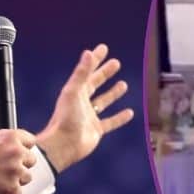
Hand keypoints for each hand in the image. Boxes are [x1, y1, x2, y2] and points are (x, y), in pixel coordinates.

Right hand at [0, 129, 38, 193]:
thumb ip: (6, 142)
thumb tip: (19, 146)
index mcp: (11, 137)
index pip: (31, 141)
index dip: (24, 148)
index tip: (20, 153)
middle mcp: (16, 152)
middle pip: (31, 160)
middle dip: (21, 165)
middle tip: (6, 168)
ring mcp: (16, 171)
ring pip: (27, 177)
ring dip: (16, 179)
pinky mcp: (12, 188)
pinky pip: (18, 192)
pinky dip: (9, 193)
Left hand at [37, 44, 134, 171]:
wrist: (63, 146)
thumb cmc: (66, 119)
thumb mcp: (74, 92)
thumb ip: (81, 73)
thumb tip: (88, 52)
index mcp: (75, 92)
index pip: (87, 71)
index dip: (95, 60)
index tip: (103, 48)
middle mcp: (81, 102)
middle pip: (95, 84)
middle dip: (105, 73)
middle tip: (116, 63)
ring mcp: (89, 116)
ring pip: (103, 102)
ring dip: (113, 93)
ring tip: (123, 84)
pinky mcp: (96, 130)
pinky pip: (110, 122)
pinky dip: (119, 118)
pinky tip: (129, 112)